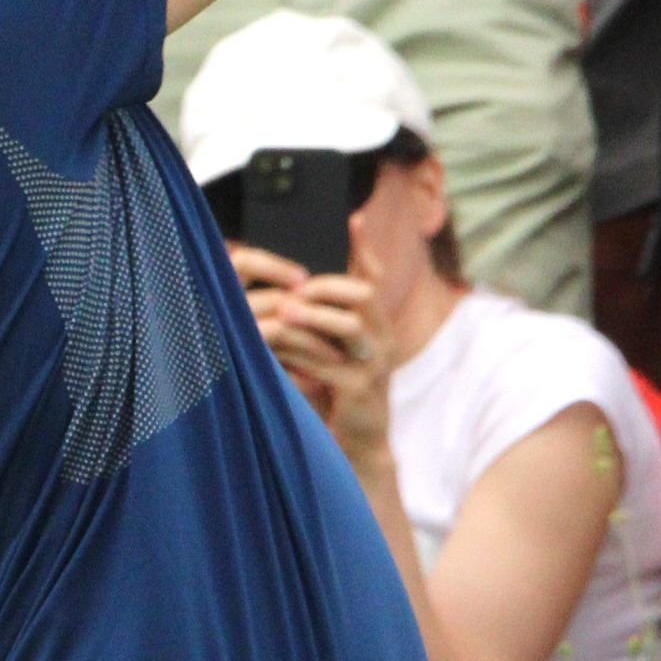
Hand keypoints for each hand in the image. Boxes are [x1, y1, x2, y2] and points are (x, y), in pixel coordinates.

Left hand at [230, 245, 390, 461]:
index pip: (375, 277)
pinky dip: (300, 354)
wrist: (361, 440)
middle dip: (326, 287)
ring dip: (313, 316)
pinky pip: (328, 364)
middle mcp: (384, 339)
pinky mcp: (358, 390)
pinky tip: (276, 350)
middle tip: (295, 290)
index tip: (352, 219)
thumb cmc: (340, 389)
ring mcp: (374, 365)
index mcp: (378, 324)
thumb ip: (323, 320)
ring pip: (348, 326)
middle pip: (364, 295)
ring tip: (284, 312)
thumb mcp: (337, 350)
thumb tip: (292, 289)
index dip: (365, 248)